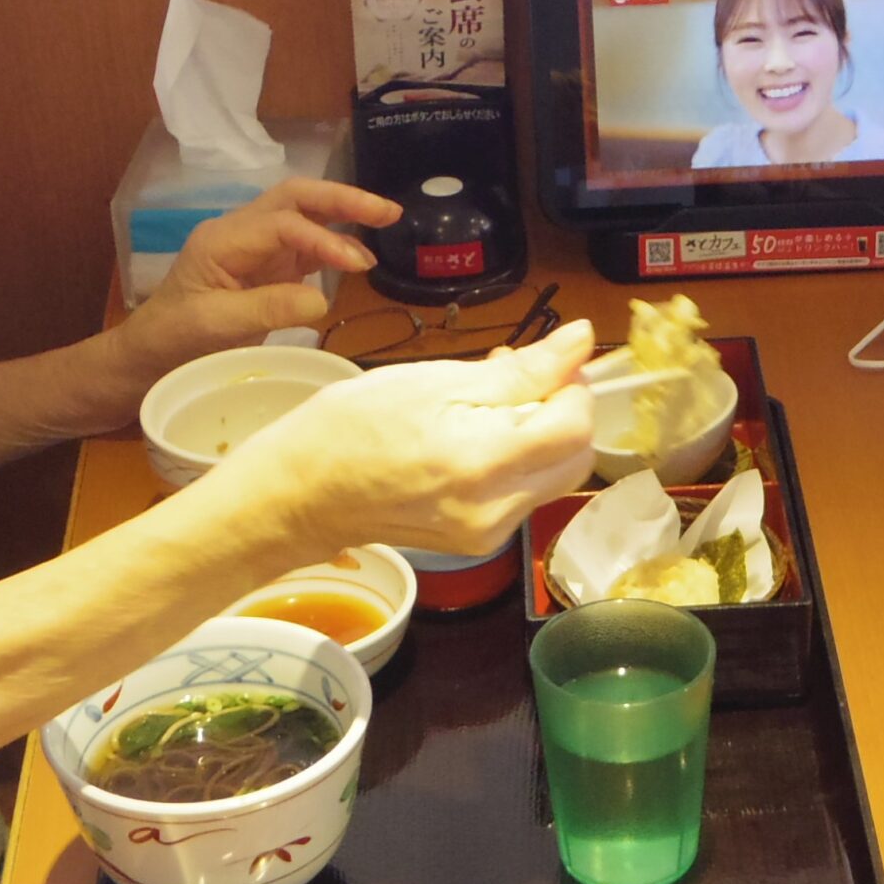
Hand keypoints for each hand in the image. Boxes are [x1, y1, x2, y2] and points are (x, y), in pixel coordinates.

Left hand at [111, 180, 400, 387]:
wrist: (150, 354)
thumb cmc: (175, 338)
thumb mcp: (215, 326)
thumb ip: (268, 308)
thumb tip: (322, 300)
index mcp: (223, 240)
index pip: (283, 224)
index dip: (324, 239)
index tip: (359, 265)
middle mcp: (241, 233)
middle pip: (295, 198)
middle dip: (342, 199)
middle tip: (389, 211)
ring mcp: (256, 248)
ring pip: (303, 213)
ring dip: (343, 214)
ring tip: (386, 221)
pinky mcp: (268, 266)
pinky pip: (306, 244)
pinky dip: (336, 243)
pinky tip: (360, 256)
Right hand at [219, 320, 597, 557]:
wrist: (300, 495)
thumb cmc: (351, 427)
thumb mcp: (435, 382)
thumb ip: (521, 369)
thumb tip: (583, 341)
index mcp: (484, 462)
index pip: (576, 425)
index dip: (572, 386)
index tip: (550, 362)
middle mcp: (498, 508)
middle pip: (576, 455)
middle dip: (562, 410)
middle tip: (518, 378)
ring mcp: (491, 533)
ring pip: (556, 475)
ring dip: (541, 434)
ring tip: (489, 405)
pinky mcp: (482, 542)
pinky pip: (526, 494)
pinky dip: (519, 460)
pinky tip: (478, 437)